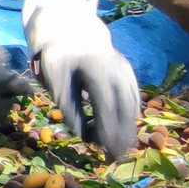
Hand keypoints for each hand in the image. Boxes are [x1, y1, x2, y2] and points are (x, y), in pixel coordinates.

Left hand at [34, 35, 141, 156]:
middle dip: (123, 134)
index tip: (107, 150)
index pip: (107, 104)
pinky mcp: (128, 73)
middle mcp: (117, 69)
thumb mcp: (55, 81)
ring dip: (127, 127)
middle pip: (125, 107)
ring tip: (119, 148)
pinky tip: (121, 130)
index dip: (109, 129)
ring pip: (132, 103)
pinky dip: (128, 116)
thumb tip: (83, 135)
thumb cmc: (59, 58)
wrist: (72, 31)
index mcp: (96, 69)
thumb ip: (69, 107)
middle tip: (117, 156)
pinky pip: (132, 97)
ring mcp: (125, 70)